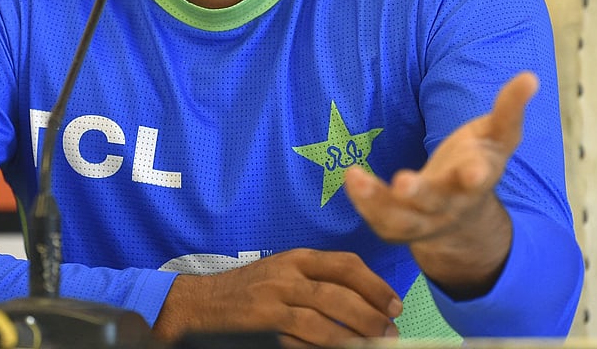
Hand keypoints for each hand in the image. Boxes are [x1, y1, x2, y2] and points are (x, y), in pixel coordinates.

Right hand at [152, 248, 402, 346]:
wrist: (202, 302)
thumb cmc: (250, 289)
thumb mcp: (283, 272)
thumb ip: (317, 279)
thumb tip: (363, 299)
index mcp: (297, 257)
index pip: (345, 264)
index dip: (375, 285)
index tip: (394, 304)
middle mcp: (287, 275)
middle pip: (340, 293)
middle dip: (371, 315)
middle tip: (390, 331)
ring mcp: (274, 300)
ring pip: (325, 320)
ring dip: (354, 337)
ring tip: (374, 346)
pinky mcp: (264, 324)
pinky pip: (302, 340)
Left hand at [343, 71, 537, 296]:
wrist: (464, 219)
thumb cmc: (478, 163)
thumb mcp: (498, 137)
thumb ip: (510, 110)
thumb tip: (530, 77)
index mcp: (476, 181)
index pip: (478, 179)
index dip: (476, 174)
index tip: (474, 170)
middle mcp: (449, 203)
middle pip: (434, 201)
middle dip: (420, 192)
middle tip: (403, 182)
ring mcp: (422, 217)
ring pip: (400, 215)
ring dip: (378, 199)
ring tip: (357, 178)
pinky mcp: (399, 224)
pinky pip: (378, 217)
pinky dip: (363, 200)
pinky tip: (351, 177)